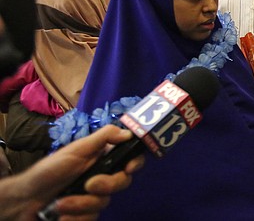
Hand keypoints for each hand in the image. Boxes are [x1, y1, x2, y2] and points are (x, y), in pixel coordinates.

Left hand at [0, 125, 144, 220]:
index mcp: (103, 158)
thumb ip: (103, 138)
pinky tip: (61, 214)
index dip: (135, 163)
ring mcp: (94, 197)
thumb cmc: (50, 169)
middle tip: (88, 185)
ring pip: (104, 203)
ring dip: (81, 204)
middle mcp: (103, 176)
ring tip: (61, 203)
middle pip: (122, 182)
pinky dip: (75, 218)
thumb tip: (129, 133)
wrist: (26, 199)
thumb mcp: (77, 149)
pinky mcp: (85, 214)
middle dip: (106, 185)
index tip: (129, 168)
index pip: (130, 158)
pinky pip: (91, 218)